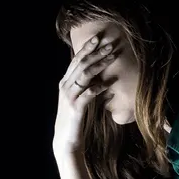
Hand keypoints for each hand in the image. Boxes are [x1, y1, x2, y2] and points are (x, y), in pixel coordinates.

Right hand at [53, 34, 115, 154]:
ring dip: (100, 64)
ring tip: (113, 56)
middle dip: (96, 52)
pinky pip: (89, 93)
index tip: (99, 37)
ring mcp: (69, 97)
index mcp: (65, 82)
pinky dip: (100, 86)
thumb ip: (86, 87)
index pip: (76, 60)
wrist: (66, 141)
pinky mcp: (76, 108)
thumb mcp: (79, 99)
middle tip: (110, 44)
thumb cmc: (75, 120)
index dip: (87, 47)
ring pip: (85, 75)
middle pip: (81, 63)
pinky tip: (110, 82)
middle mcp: (65, 87)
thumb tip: (102, 77)